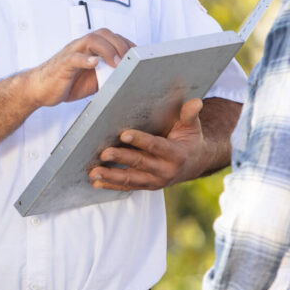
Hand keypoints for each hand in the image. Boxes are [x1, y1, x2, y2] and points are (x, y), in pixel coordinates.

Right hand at [23, 28, 133, 107]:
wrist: (40, 88)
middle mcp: (82, 46)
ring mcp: (72, 53)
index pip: (112, 37)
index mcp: (90, 48)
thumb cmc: (67, 81)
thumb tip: (127, 78)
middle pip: (103, 34)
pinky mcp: (63, 64)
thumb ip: (108, 74)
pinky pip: (74, 57)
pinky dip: (85, 59)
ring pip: (90, 40)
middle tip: (129, 59)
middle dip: (120, 44)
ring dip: (107, 49)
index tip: (138, 54)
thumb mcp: (93, 79)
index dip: (127, 43)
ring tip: (116, 62)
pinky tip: (94, 63)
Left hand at [89, 97, 206, 190]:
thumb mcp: (191, 126)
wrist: (195, 162)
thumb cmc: (189, 139)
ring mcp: (156, 181)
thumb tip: (196, 102)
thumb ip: (189, 114)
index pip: (156, 146)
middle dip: (121, 159)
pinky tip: (97, 183)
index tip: (124, 135)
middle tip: (104, 153)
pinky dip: (112, 185)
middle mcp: (166, 170)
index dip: (140, 141)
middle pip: (140, 163)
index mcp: (177, 154)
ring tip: (93, 172)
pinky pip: (128, 187)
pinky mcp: (147, 186)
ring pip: (131, 179)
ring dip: (111, 176)